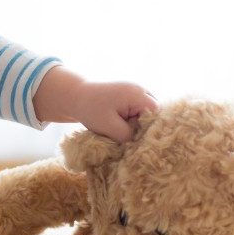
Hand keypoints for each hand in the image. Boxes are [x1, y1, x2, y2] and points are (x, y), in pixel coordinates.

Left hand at [33, 66, 157, 142]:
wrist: (76, 96)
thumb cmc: (91, 110)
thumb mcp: (109, 127)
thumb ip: (128, 136)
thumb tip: (142, 144)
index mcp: (138, 94)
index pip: (157, 115)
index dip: (152, 130)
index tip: (141, 142)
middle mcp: (141, 90)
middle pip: (153, 113)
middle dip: (145, 127)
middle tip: (133, 140)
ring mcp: (136, 91)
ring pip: (146, 113)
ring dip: (138, 124)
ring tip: (125, 133)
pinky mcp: (130, 96)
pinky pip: (139, 111)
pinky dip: (133, 120)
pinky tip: (122, 127)